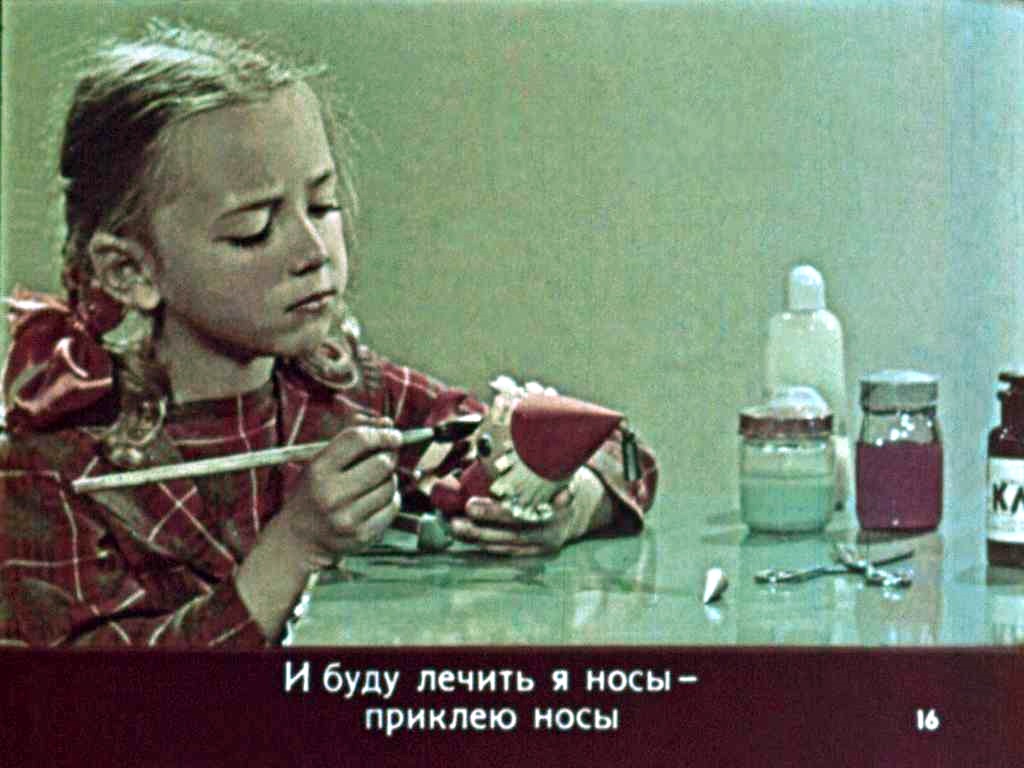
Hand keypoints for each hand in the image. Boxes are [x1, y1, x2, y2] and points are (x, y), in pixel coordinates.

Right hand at [276, 424, 403, 569]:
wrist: (299, 539)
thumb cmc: (314, 492)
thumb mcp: (321, 462)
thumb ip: (351, 439)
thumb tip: (388, 423)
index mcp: (318, 470)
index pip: (358, 439)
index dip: (381, 433)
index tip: (393, 435)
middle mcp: (332, 495)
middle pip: (382, 463)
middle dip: (389, 457)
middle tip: (386, 458)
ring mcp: (347, 518)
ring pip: (390, 485)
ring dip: (388, 479)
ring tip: (374, 483)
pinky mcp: (362, 536)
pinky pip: (393, 507)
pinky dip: (390, 499)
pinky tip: (375, 501)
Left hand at [450, 468, 611, 555]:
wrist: (576, 513)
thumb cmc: (558, 484)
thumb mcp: (556, 472)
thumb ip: (540, 464)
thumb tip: (507, 429)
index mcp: (557, 510)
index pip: (521, 513)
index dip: (493, 512)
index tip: (470, 504)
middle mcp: (550, 533)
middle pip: (509, 534)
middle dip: (479, 528)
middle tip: (454, 520)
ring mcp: (541, 547)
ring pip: (503, 546)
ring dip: (475, 538)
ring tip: (452, 526)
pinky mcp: (532, 555)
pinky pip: (504, 553)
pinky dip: (483, 547)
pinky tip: (463, 539)